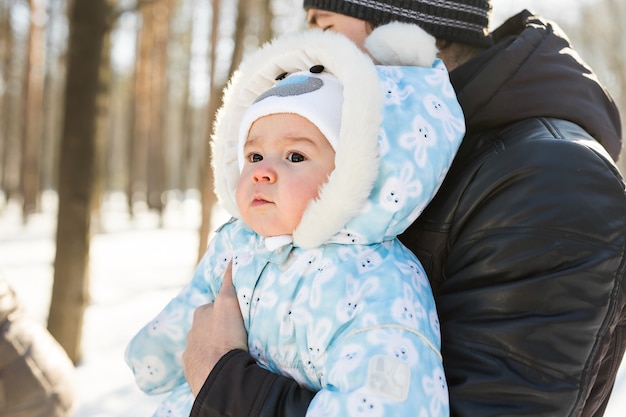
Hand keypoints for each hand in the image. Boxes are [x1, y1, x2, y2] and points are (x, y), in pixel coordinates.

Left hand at [182, 262, 247, 395]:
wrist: (219, 374)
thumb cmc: (225, 336)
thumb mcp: (229, 303)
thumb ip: (228, 282)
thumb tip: (231, 259)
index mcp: (200, 314)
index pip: (215, 306)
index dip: (228, 310)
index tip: (239, 317)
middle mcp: (191, 331)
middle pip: (208, 326)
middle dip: (219, 328)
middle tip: (237, 335)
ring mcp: (190, 352)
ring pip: (204, 345)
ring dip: (214, 346)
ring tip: (231, 353)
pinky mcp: (192, 370)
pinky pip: (202, 363)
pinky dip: (210, 362)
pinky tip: (222, 366)